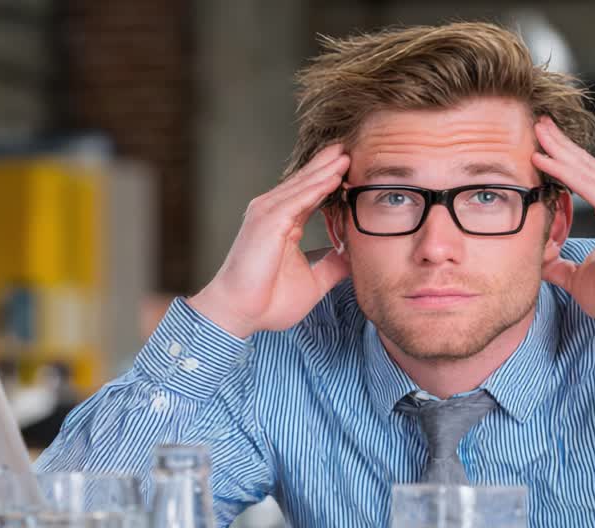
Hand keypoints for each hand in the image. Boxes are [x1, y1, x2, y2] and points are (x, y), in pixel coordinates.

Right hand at [189, 144, 350, 337]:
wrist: (240, 314)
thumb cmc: (268, 302)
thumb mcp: (314, 282)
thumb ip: (333, 266)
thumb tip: (354, 258)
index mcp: (283, 224)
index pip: (310, 195)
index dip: (329, 180)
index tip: (352, 168)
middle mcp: (272, 213)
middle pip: (305, 183)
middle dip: (327, 164)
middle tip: (349, 146)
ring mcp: (267, 215)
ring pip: (302, 186)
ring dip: (324, 169)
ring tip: (346, 154)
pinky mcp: (266, 222)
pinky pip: (296, 200)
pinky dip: (316, 188)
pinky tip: (333, 177)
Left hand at [532, 116, 594, 351]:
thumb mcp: (580, 278)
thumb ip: (561, 265)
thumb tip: (540, 263)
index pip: (590, 179)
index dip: (566, 161)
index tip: (543, 146)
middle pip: (589, 166)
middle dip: (562, 145)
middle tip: (538, 123)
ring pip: (588, 169)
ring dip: (560, 150)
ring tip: (537, 132)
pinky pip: (587, 186)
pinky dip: (564, 171)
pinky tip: (543, 161)